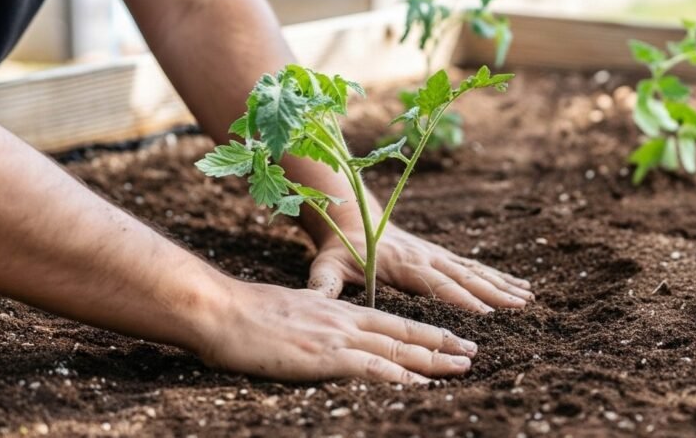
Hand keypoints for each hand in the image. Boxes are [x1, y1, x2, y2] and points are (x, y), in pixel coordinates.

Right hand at [196, 279, 476, 382]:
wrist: (222, 311)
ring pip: (397, 349)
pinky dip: (400, 376)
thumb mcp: (292, 314)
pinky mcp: (325, 355)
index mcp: (339, 310)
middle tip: (473, 352)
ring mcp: (337, 337)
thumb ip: (316, 324)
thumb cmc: (247, 316)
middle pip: (405, 333)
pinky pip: (371, 367)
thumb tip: (324, 339)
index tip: (450, 338)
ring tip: (462, 367)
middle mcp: (346, 320)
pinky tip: (420, 384)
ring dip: (433, 360)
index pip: (392, 322)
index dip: (424, 330)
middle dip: (442, 343)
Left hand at [307, 223, 533, 312]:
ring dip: (502, 285)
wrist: (351, 217)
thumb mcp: (326, 265)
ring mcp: (436, 254)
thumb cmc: (338, 248)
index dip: (461, 300)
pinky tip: (519, 287)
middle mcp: (425, 257)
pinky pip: (473, 267)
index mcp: (402, 264)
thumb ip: (322, 284)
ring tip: (529, 299)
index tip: (487, 314)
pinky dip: (498, 277)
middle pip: (464, 278)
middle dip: (494, 294)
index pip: (436, 286)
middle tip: (521, 309)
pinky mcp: (441, 255)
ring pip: (475, 271)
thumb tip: (315, 302)